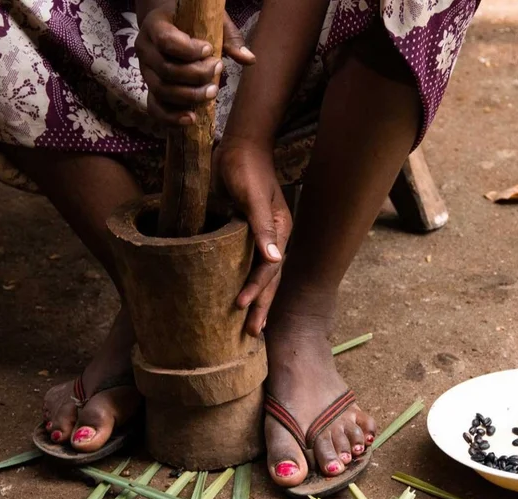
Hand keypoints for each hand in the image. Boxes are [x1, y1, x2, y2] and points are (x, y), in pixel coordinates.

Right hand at [136, 7, 255, 125]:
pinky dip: (171, 117)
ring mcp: (145, 71)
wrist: (171, 26)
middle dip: (196, 75)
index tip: (209, 50)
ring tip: (212, 92)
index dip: (189, 50)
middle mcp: (145, 49)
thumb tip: (249, 60)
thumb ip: (229, 38)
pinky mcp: (150, 89)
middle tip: (218, 69)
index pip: (166, 41)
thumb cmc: (193, 22)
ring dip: (190, 96)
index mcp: (155, 25)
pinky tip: (191, 118)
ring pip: (162, 91)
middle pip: (167, 70)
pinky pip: (155, 108)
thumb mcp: (211, 21)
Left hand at [216, 140, 292, 335]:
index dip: (256, 289)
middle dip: (262, 306)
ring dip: (257, 300)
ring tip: (250, 326)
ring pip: (262, 275)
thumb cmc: (243, 166)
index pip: (269, 268)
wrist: (239, 146)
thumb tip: (275, 259)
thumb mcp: (251, 194)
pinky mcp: (247, 232)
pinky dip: (247, 282)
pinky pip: (249, 264)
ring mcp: (261, 236)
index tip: (241, 306)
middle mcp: (274, 237)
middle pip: (270, 278)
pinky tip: (239, 295)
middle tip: (252, 333)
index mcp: (279, 229)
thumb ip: (262, 226)